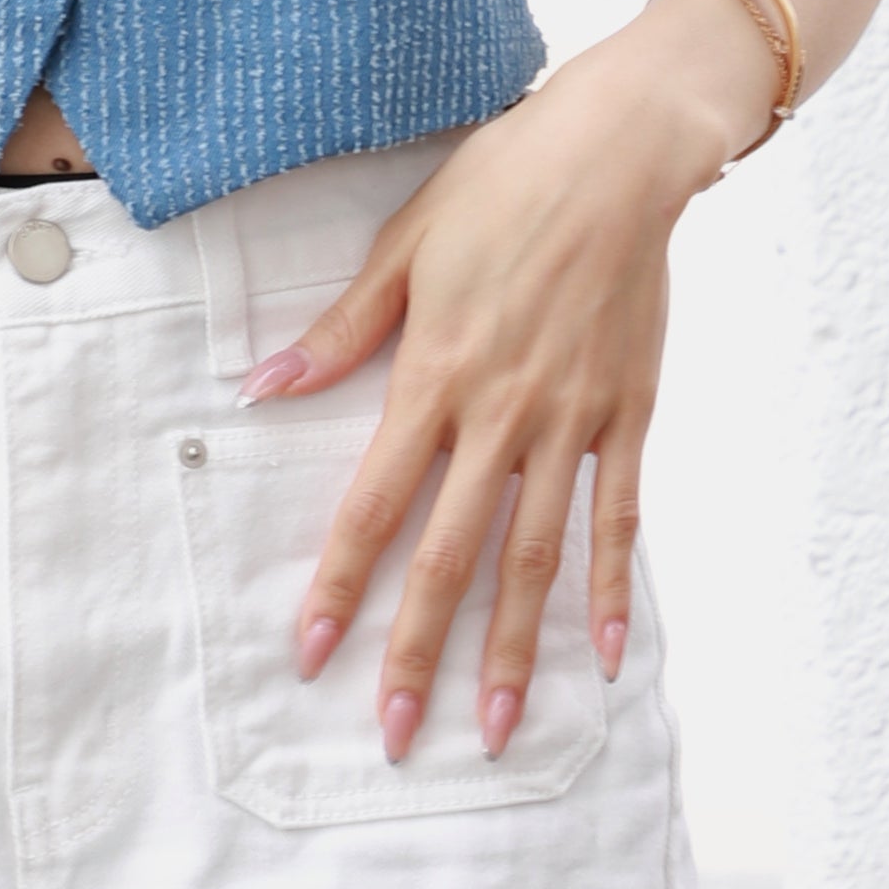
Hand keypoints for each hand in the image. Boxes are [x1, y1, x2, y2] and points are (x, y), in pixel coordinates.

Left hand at [245, 0, 775, 759]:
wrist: (618, 154)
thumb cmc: (503, 186)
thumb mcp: (406, 247)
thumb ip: (342, 330)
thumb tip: (263, 386)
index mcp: (434, 376)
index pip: (374, 506)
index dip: (341, 586)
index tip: (313, 654)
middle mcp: (501, 416)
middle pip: (449, 557)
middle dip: (419, 652)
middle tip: (397, 734)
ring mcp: (571, 422)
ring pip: (533, 558)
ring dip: (514, 650)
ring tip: (497, 729)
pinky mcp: (626, 416)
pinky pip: (618, 518)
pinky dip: (609, 589)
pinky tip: (599, 654)